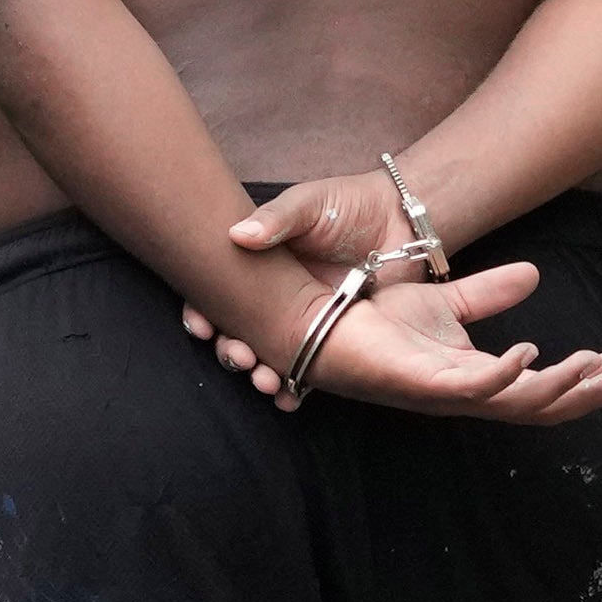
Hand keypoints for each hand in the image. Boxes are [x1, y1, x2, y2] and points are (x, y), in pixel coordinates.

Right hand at [178, 173, 430, 378]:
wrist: (400, 221)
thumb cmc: (347, 205)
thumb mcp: (308, 204)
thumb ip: (276, 218)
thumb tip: (237, 235)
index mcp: (256, 265)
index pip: (216, 293)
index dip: (202, 311)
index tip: (200, 324)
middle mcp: (272, 297)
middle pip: (237, 332)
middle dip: (230, 350)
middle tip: (238, 357)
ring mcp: (301, 320)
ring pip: (269, 355)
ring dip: (259, 373)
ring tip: (264, 381)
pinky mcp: (331, 338)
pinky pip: (308, 369)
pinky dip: (295, 387)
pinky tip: (290, 398)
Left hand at [215, 256, 601, 423]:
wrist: (314, 314)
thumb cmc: (367, 314)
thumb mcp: (442, 299)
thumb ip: (486, 293)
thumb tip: (534, 277)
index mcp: (467, 378)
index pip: (533, 390)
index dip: (576, 382)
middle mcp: (456, 393)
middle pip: (534, 407)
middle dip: (583, 395)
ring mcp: (436, 391)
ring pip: (511, 403)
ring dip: (558, 388)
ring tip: (594, 366)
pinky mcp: (413, 381)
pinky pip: (467, 387)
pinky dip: (502, 375)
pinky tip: (532, 354)